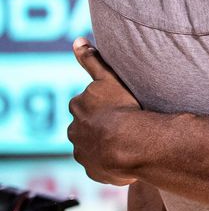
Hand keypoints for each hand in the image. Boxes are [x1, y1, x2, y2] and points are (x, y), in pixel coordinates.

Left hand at [68, 38, 139, 184]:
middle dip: (100, 127)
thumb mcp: (107, 78)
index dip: (101, 106)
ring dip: (105, 146)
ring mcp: (83, 153)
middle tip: (123, 125)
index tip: (117, 107)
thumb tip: (76, 39)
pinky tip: (128, 159)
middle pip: (86, 128)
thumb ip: (91, 59)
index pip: (85, 104)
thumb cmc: (121, 107)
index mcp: (78, 108)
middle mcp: (75, 131)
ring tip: (128, 143)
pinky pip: (102, 167)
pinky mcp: (94, 171)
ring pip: (93, 148)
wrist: (130, 144)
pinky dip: (111, 164)